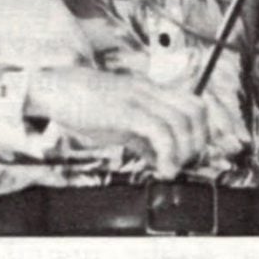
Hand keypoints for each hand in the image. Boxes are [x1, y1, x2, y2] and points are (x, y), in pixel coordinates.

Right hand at [27, 66, 209, 178]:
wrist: (55, 89)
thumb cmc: (84, 105)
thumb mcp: (118, 121)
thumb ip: (141, 137)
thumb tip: (159, 160)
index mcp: (151, 90)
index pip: (194, 103)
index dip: (202, 131)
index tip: (191, 155)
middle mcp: (150, 90)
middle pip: (195, 110)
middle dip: (198, 142)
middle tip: (184, 164)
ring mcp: (139, 98)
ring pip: (182, 121)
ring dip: (184, 151)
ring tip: (171, 169)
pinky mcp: (126, 111)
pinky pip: (160, 130)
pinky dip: (168, 153)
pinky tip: (161, 169)